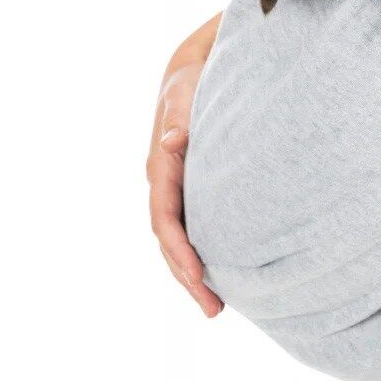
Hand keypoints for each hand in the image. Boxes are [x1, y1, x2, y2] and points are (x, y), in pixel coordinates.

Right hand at [147, 14, 223, 316]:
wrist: (191, 70)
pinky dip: (200, 253)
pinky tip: (220, 273)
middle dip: (187, 276)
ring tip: (217, 306)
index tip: (197, 276)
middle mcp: (163, 183)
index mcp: (161, 165)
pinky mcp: (190, 189)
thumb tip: (172, 140)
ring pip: (177, 240)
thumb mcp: (185, 93)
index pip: (164, 218)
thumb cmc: (191, 82)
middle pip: (169, 240)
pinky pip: (190, 228)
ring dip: (191, 274)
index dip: (178, 249)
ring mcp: (175, 189)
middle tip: (214, 310)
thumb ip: (181, 116)